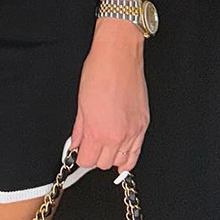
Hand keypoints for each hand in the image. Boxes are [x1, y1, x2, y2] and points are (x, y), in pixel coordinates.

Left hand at [69, 19, 149, 175]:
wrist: (119, 56)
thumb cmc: (99, 72)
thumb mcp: (80, 104)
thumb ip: (79, 129)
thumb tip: (76, 143)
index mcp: (98, 132)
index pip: (87, 161)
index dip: (80, 157)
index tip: (79, 150)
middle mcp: (118, 135)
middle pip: (103, 164)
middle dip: (94, 156)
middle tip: (90, 145)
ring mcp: (133, 131)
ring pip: (122, 161)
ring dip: (111, 157)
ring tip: (104, 146)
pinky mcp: (143, 124)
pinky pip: (137, 151)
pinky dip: (128, 156)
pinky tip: (121, 153)